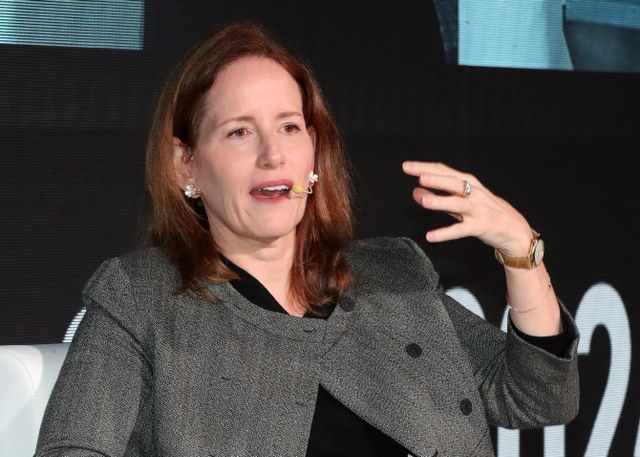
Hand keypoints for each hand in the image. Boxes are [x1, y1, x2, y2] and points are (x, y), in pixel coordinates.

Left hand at [402, 161, 533, 256]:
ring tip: (423, 201)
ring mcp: (478, 210)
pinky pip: (460, 230)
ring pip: (458, 203)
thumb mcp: (460, 202)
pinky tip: (430, 236)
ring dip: (440, 201)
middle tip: (416, 175)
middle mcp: (474, 193)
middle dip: (434, 178)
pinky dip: (445, 233)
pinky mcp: (480, 227)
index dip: (425, 167)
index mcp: (469, 183)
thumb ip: (438, 196)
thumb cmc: (484, 212)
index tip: (406, 166)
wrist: (514, 229)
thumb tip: (414, 191)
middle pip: (452, 182)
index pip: (444, 171)